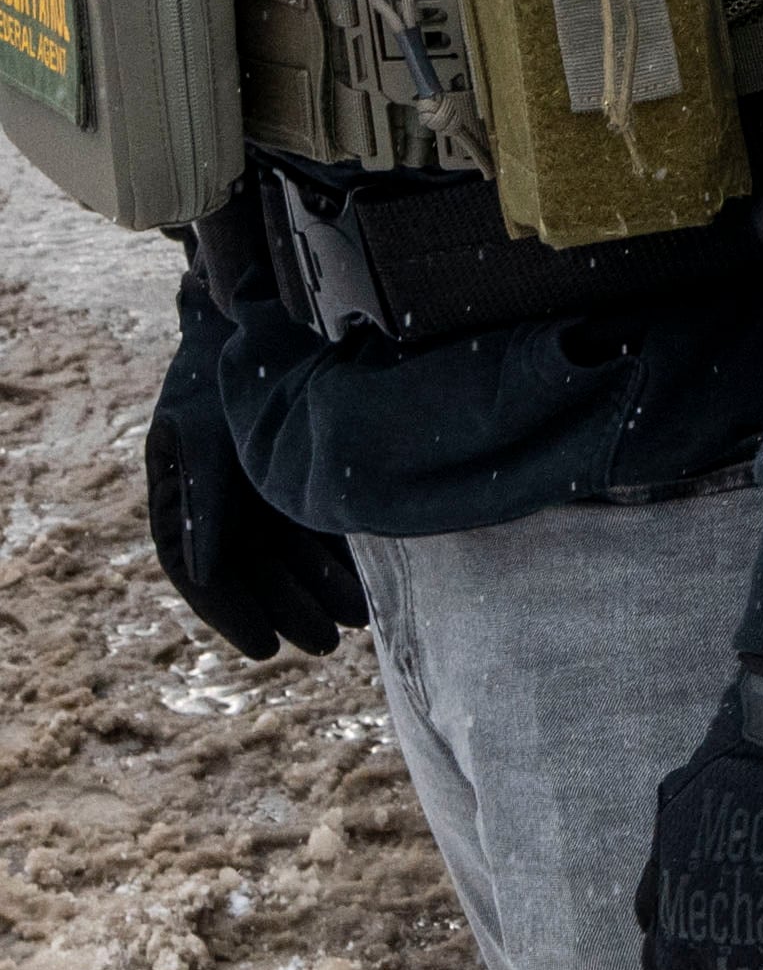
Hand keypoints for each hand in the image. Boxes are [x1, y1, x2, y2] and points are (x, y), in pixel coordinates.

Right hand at [146, 330, 360, 660]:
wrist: (254, 320)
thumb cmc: (217, 376)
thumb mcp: (206, 433)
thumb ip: (204, 499)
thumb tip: (201, 570)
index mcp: (181, 504)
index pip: (202, 575)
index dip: (231, 615)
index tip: (262, 649)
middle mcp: (223, 507)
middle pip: (256, 576)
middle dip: (290, 611)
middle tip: (327, 643)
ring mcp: (261, 492)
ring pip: (291, 557)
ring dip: (321, 590)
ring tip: (358, 621)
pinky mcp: (301, 474)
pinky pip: (320, 526)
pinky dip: (343, 552)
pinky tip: (373, 578)